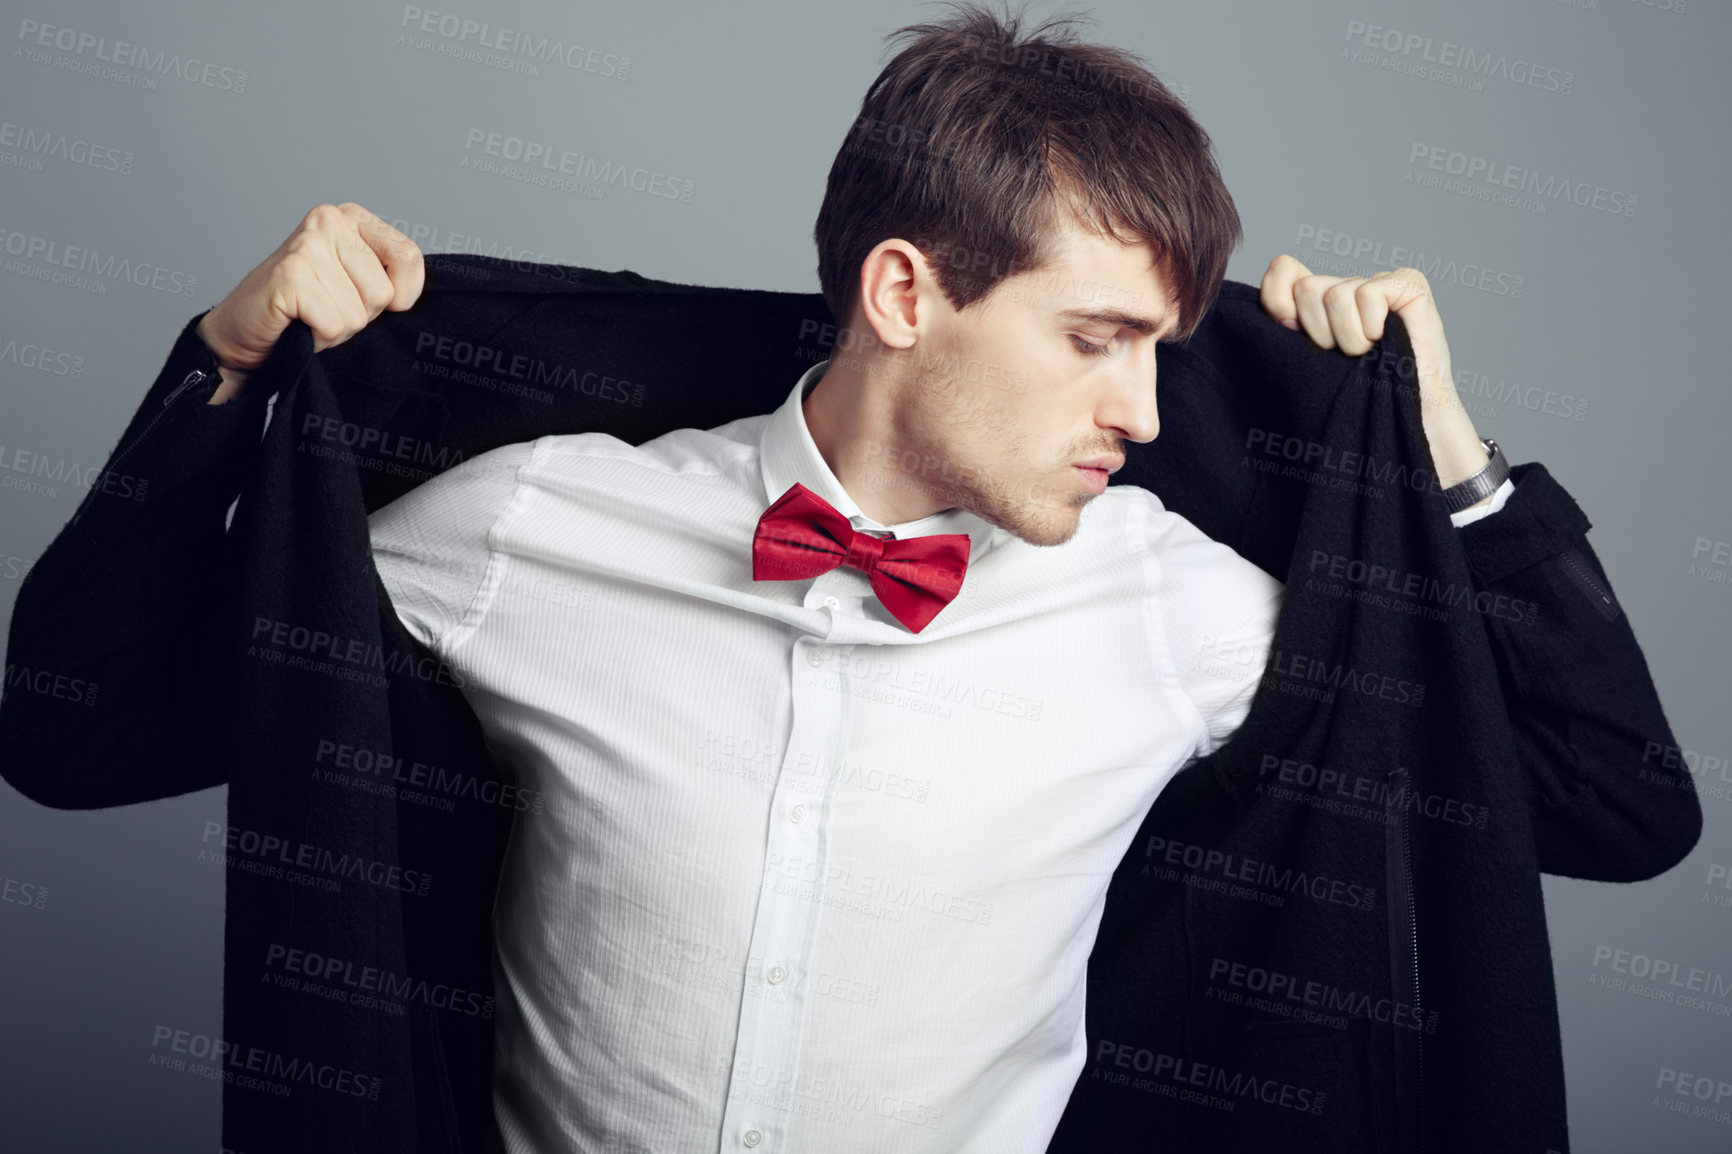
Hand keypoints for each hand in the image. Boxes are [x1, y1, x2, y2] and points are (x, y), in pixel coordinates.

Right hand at [197, 203, 423, 399]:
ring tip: (309, 315)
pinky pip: (335, 324)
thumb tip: (415, 294)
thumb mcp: (357, 287)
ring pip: (360, 313)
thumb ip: (389, 277)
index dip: (399, 296)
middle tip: (323, 308)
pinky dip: (319, 337)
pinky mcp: (291, 274)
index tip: (366, 300)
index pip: (409, 257)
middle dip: (359, 315)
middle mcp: (328, 220)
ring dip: (337, 328)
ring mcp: (308, 245)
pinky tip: (296, 322)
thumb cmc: (303, 312)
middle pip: (384, 293)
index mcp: (350, 217)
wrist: (241, 333)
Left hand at [1258, 254, 1490, 494]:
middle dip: (1319, 332)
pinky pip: (1367, 294)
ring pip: (1335, 294)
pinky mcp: (1409, 284)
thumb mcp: (1303, 359)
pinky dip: (1371, 327)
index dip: (1278, 303)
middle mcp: (1348, 287)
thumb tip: (1277, 294)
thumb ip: (1283, 322)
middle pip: (1306, 288)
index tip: (1293, 335)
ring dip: (1348, 338)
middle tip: (1342, 355)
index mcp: (1319, 302)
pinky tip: (1386, 340)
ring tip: (1365, 354)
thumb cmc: (1352, 396)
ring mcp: (1379, 282)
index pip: (1282, 270)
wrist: (1398, 419)